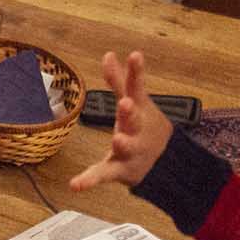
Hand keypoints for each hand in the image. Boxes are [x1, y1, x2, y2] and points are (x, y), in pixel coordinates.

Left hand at [69, 50, 175, 192]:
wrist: (165, 163)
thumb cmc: (143, 126)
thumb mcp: (134, 102)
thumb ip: (119, 80)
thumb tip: (108, 54)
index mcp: (139, 109)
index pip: (137, 87)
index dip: (136, 72)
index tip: (135, 55)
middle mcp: (137, 129)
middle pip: (134, 119)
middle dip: (130, 112)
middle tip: (125, 103)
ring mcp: (131, 150)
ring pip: (126, 147)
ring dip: (123, 143)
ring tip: (117, 139)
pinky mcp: (120, 170)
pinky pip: (103, 175)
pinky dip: (89, 180)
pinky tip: (74, 185)